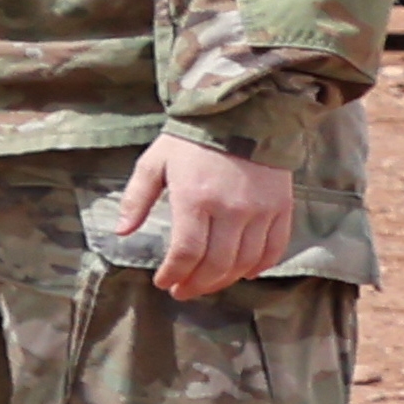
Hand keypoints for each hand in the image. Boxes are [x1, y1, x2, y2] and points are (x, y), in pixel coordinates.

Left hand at [103, 131, 300, 302]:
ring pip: (245, 262)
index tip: (163, 283)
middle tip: (182, 291)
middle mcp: (230, 210)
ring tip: (206, 284)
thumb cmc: (192, 139)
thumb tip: (121, 232)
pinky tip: (243, 273)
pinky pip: (273, 249)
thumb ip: (136, 198)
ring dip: (224, 280)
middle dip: (196, 285)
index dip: (173, 274)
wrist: (243, 113)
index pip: (186, 253)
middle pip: (216, 265)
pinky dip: (259, 267)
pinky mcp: (281, 208)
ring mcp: (260, 211)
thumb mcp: (155, 162)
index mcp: (195, 199)